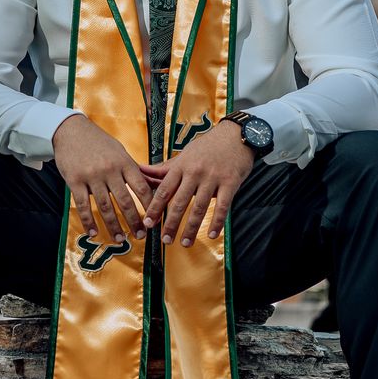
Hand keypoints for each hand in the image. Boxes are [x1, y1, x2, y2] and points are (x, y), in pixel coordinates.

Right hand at [51, 115, 153, 242]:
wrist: (70, 130)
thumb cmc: (98, 142)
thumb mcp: (119, 151)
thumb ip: (131, 169)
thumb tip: (149, 186)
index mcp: (124, 162)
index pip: (141, 188)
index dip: (150, 206)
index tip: (155, 219)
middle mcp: (110, 170)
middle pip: (125, 201)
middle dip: (134, 221)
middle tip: (140, 235)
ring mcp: (92, 176)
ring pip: (105, 207)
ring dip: (113, 226)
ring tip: (120, 239)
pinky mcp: (74, 181)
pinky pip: (83, 206)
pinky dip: (89, 222)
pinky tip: (94, 233)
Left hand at [141, 120, 253, 244]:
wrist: (237, 135)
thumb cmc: (208, 146)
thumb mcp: (185, 154)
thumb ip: (164, 168)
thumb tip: (141, 170)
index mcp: (181, 166)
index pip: (164, 190)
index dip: (155, 208)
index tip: (148, 223)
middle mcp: (195, 172)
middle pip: (180, 202)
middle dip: (171, 223)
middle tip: (165, 240)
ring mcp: (213, 177)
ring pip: (199, 207)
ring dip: (191, 228)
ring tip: (185, 243)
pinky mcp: (230, 182)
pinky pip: (222, 206)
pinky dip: (217, 222)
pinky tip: (212, 235)